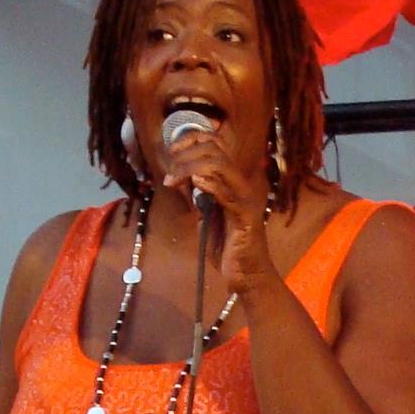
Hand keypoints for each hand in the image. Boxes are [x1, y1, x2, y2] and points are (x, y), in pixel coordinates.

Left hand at [163, 127, 276, 296]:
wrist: (245, 274)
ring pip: (219, 166)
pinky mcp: (244, 217)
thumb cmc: (226, 246)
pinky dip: (210, 184)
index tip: (171, 152)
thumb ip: (194, 195)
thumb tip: (178, 176)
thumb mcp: (203, 214)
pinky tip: (195, 182)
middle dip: (184, 156)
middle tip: (169, 173)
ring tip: (174, 180)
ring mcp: (244, 199)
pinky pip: (227, 194)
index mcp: (230, 181)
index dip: (191, 139)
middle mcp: (239, 185)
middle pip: (214, 150)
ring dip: (190, 167)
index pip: (214, 143)